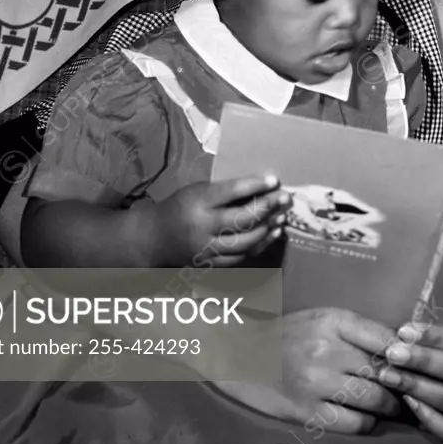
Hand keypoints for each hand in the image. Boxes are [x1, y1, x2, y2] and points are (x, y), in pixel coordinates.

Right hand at [157, 175, 290, 266]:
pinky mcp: (211, 263)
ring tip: (282, 216)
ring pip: (244, 241)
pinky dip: (259, 246)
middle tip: (286, 198)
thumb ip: (225, 191)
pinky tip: (272, 234)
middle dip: (267, 207)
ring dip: (267, 228)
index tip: (275, 180)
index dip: (255, 185)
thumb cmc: (182, 206)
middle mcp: (203, 226)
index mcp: (198, 202)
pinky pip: (241, 257)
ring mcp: (207, 248)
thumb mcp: (198, 190)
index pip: (231, 192)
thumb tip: (263, 187)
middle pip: (241, 219)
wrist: (156, 237)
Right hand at [216, 308, 401, 432]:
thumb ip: (360, 330)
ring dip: (390, 406)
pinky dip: (368, 423)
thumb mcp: (324, 319)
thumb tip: (404, 346)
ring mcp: (317, 382)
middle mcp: (327, 348)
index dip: (408, 355)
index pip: (387, 339)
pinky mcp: (308, 411)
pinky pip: (355, 423)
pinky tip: (367, 417)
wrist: (243, 357)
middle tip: (412, 389)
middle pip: (385, 371)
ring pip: (375, 399)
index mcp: (333, 320)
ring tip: (395, 406)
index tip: (417, 364)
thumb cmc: (291, 335)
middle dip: (403, 383)